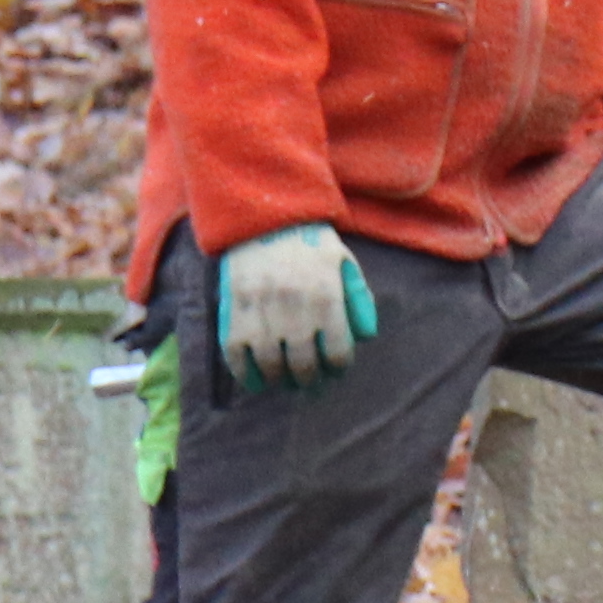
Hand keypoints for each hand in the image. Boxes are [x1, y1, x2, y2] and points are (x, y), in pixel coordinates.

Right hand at [214, 224, 375, 392]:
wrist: (266, 217)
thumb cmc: (311, 243)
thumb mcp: (344, 263)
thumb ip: (358, 298)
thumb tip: (367, 336)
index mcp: (327, 295)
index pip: (336, 351)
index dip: (338, 368)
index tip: (336, 371)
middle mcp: (295, 306)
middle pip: (303, 363)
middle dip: (310, 380)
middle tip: (311, 385)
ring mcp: (261, 308)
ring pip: (270, 362)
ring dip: (280, 380)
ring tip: (286, 383)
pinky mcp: (234, 308)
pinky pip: (236, 351)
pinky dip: (244, 372)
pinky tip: (256, 381)